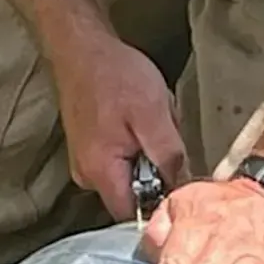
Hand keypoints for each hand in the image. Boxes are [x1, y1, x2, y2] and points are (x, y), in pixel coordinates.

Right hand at [54, 34, 188, 221]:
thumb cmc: (114, 74)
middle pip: (135, 200)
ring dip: (149, 159)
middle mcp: (88, 177)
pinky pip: (123, 165)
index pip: (135, 218)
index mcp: (101, 172)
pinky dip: (138, 149)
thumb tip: (183, 187)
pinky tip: (140, 124)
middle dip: (158, 177)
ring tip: (150, 127)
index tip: (180, 190)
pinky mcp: (91, 154)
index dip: (161, 209)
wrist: (81, 45)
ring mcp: (87, 166)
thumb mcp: (154, 114)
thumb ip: (170, 156)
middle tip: (164, 141)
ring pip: (132, 181)